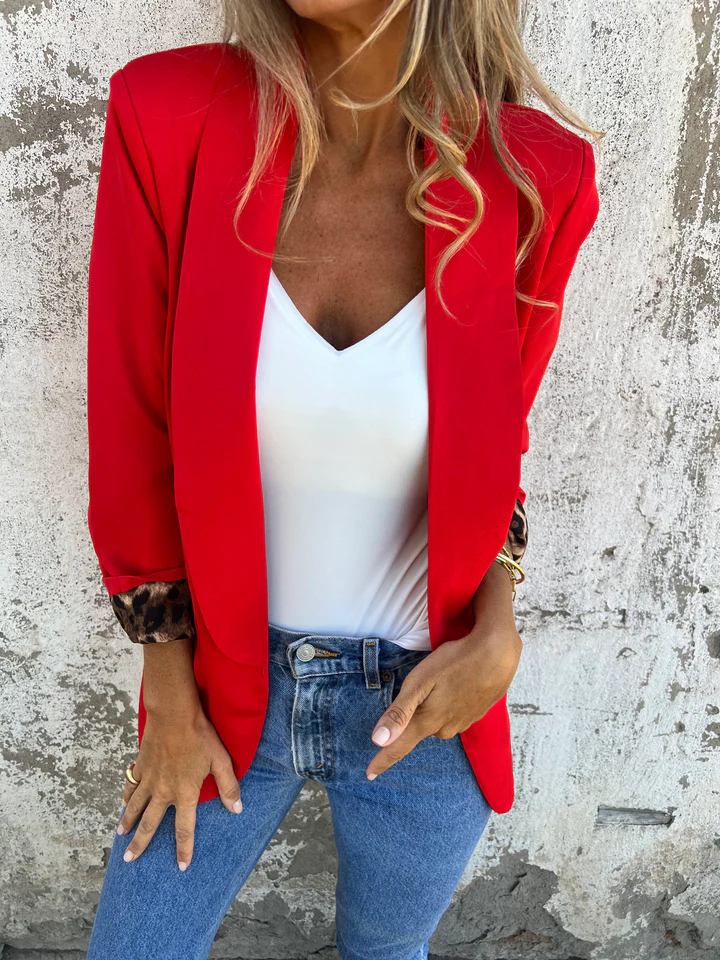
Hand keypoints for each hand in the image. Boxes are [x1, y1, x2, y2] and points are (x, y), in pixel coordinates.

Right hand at [118, 707, 241, 869]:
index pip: (184, 829)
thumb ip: (229, 787)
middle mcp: (163, 791)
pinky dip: (125, 796)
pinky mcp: (141, 765)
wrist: (174, 714)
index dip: (184, 849)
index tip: (181, 867)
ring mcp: (149, 778)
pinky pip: (130, 786)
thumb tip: (237, 809)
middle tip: (130, 860)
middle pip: (150, 823)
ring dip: (127, 822)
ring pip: (134, 807)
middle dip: (140, 844)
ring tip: (120, 836)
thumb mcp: (221, 761)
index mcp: (185, 793)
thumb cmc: (200, 736)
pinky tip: (122, 802)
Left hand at [366, 620, 521, 779]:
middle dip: (413, 715)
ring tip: (442, 680)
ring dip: (434, 706)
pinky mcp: (476, 714)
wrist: (498, 654)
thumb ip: (399, 713)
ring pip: (437, 721)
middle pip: (418, 729)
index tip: (368, 774)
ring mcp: (463, 723)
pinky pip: (452, 715)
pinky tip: (457, 685)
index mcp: (427, 722)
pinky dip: (450, 702)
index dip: (382, 761)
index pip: (399, 748)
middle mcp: (445, 728)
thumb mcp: (419, 682)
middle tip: (422, 684)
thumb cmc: (454, 662)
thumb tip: (378, 741)